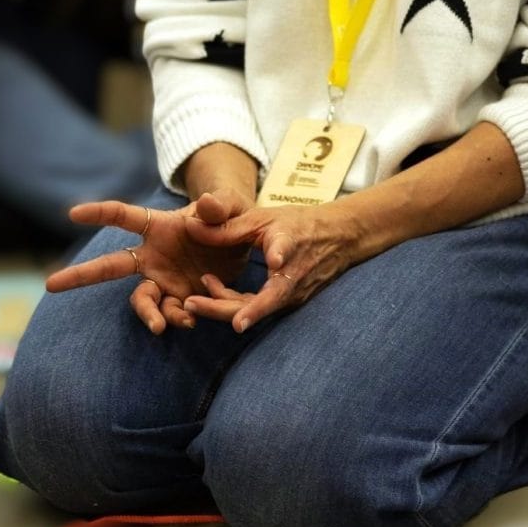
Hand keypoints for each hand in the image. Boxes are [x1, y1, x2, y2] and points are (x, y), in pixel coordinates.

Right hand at [45, 189, 253, 333]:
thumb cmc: (231, 219)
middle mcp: (153, 255)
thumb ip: (220, 206)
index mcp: (160, 226)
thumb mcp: (231, 208)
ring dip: (148, 313)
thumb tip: (206, 202)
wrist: (247, 248)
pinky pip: (170, 314)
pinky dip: (177, 319)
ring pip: (141, 301)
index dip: (100, 213)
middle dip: (80, 274)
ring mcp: (164, 280)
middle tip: (50, 284)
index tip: (73, 212)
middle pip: (110, 266)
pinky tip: (190, 321)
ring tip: (159, 326)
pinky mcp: (179, 300)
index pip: (124, 216)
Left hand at [182, 196, 357, 332]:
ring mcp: (294, 294)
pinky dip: (236, 304)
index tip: (275, 260)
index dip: (279, 255)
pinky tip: (215, 291)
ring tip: (193, 300)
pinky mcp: (290, 302)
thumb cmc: (296, 224)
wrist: (337, 238)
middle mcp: (295, 275)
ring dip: (224, 306)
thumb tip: (189, 226)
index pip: (285, 252)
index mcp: (290, 243)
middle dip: (224, 306)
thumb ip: (226, 227)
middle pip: (261, 299)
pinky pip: (260, 308)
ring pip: (256, 309)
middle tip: (192, 302)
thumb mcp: (262, 218)